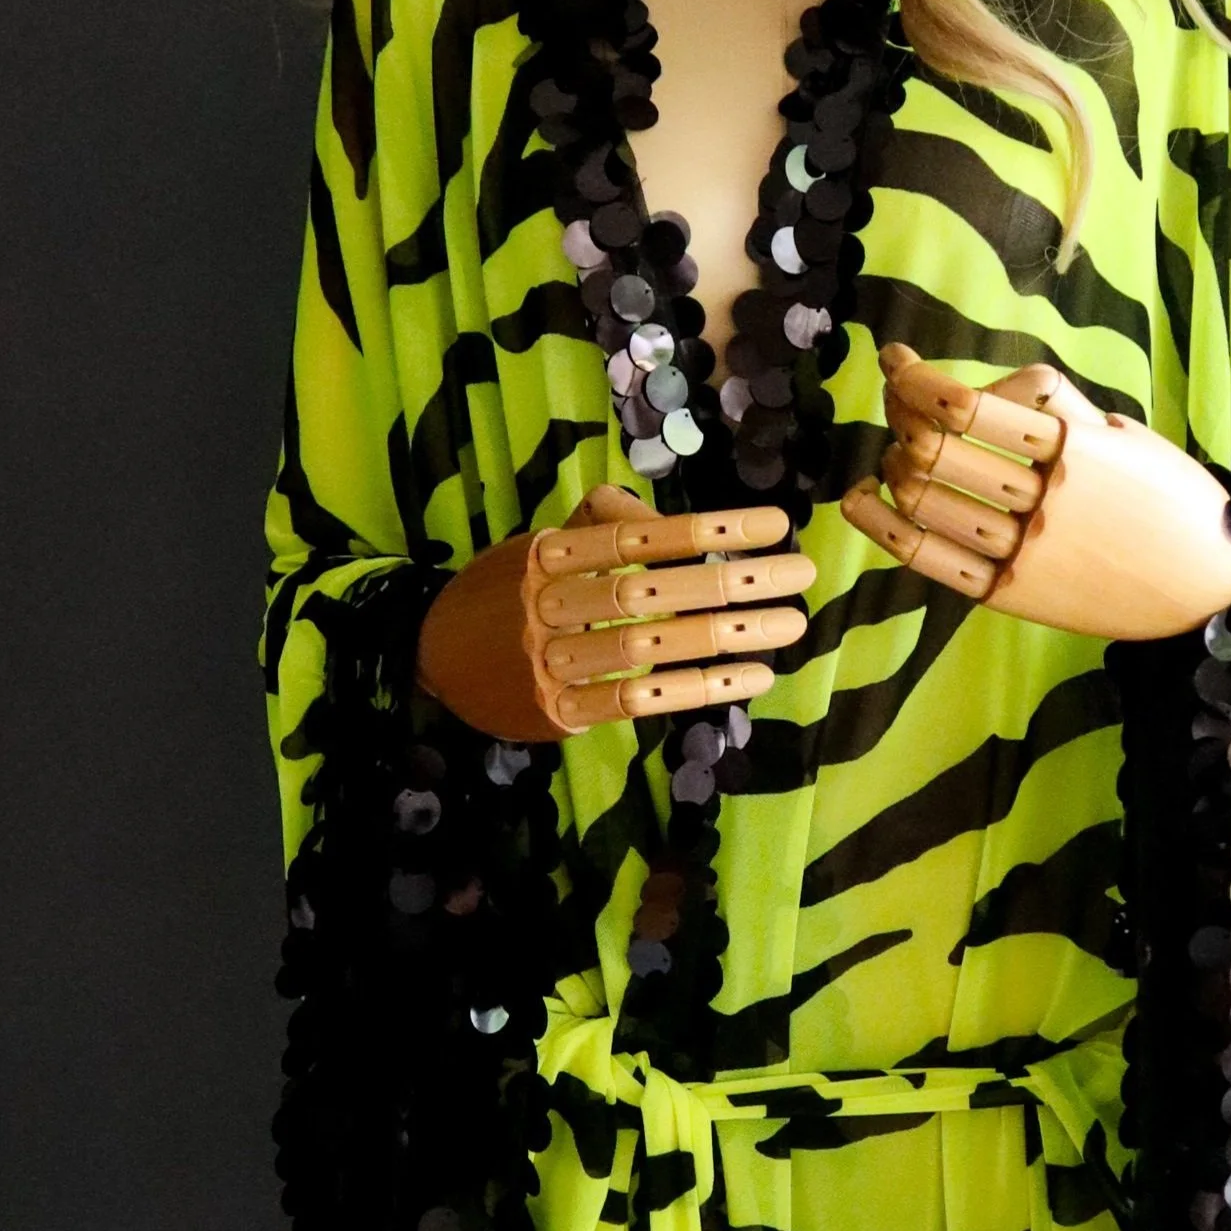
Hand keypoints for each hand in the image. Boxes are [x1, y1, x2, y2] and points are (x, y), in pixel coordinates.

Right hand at [414, 484, 815, 740]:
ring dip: (724, 638)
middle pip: (645, 592)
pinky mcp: (556, 714)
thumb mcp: (543, 540)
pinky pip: (634, 701)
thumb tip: (661, 516)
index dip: (706, 530)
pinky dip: (695, 690)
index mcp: (545, 552)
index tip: (773, 523)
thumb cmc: (507, 586)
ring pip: (645, 649)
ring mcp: (548, 663)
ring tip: (789, 626)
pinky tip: (751, 676)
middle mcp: (544, 604)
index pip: (636, 536)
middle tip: (798, 574)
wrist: (431, 656)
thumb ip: (602, 522)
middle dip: (728, 583)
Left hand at [839, 343, 1230, 640]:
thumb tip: (989, 383)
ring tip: (895, 453)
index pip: (975, 407)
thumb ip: (1056, 407)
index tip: (897, 362)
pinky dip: (882, 525)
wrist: (1209, 583)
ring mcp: (1029, 552)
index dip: (920, 381)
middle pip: (940, 451)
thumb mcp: (1124, 433)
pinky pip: (930, 560)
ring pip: (928, 503)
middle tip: (895, 403)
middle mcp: (1048, 499)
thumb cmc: (1169, 494)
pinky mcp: (1013, 595)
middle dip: (900, 417)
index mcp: (1077, 447)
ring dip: (894, 466)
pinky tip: (862, 498)